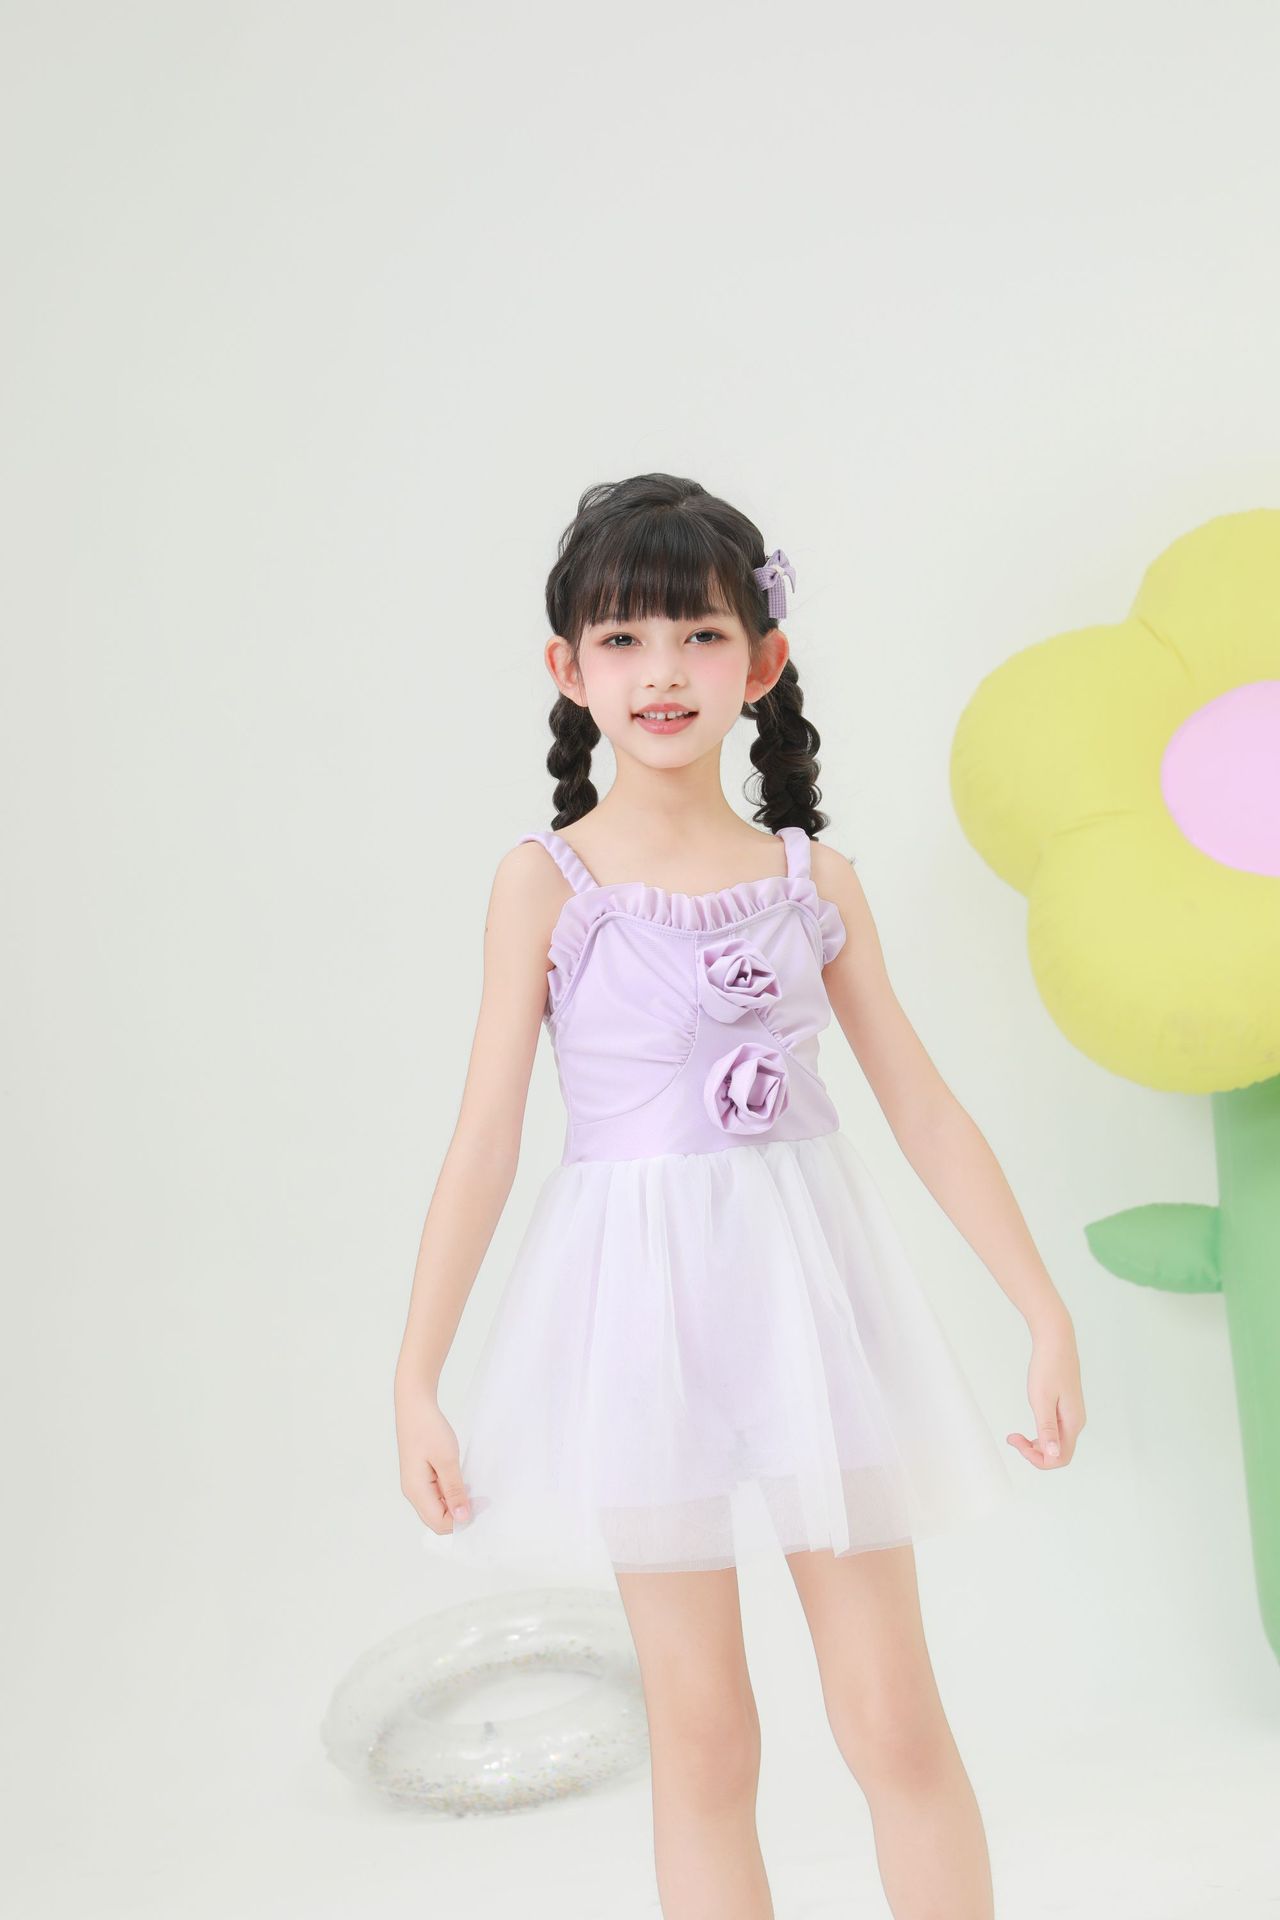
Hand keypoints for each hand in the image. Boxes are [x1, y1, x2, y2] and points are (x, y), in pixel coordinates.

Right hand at [395, 1379, 472, 1532]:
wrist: (414, 1405)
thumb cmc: (429, 1429)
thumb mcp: (447, 1460)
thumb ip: (454, 1491)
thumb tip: (462, 1518)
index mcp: (416, 1492)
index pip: (439, 1523)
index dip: (461, 1520)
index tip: (481, 1505)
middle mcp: (412, 1493)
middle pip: (437, 1519)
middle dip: (459, 1515)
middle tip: (480, 1498)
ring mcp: (415, 1485)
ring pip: (437, 1508)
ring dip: (456, 1504)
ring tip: (472, 1488)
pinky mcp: (420, 1477)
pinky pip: (436, 1495)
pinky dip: (450, 1493)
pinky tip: (462, 1480)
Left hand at [1006, 1312, 1085, 1470]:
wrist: (1056, 1341)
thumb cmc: (1048, 1367)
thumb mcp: (1041, 1400)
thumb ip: (1047, 1429)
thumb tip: (1053, 1456)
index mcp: (1072, 1423)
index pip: (1060, 1458)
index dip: (1038, 1459)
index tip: (1018, 1442)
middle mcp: (1075, 1422)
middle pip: (1058, 1453)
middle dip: (1034, 1453)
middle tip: (1013, 1438)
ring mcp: (1072, 1415)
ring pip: (1056, 1443)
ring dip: (1036, 1444)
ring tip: (1015, 1435)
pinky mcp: (1066, 1408)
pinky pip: (1055, 1431)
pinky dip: (1040, 1434)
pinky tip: (1027, 1427)